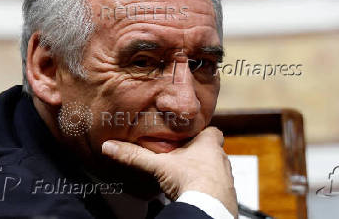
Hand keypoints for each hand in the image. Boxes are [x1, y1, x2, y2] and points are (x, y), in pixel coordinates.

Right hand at [101, 127, 237, 216]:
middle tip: (183, 157)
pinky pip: (217, 187)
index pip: (212, 130)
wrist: (209, 208)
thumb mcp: (158, 165)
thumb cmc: (191, 180)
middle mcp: (222, 158)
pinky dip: (207, 188)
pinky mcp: (227, 195)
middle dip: (199, 153)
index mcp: (209, 143)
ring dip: (204, 171)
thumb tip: (110, 146)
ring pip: (216, 169)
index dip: (201, 132)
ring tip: (186, 176)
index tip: (189, 135)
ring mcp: (226, 177)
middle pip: (212, 150)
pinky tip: (194, 192)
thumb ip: (135, 155)